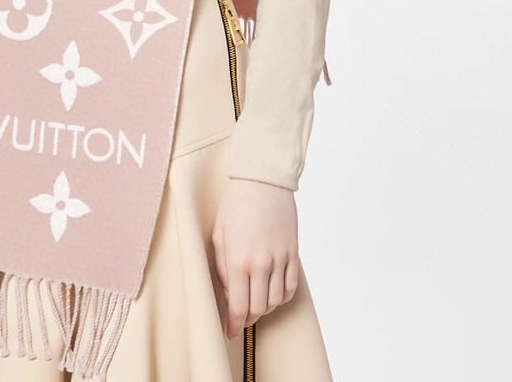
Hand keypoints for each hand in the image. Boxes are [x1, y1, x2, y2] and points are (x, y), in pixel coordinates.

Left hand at [212, 177, 300, 338]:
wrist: (262, 180)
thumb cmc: (235, 204)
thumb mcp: (218, 235)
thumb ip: (222, 267)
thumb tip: (228, 291)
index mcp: (238, 260)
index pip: (238, 306)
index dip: (233, 325)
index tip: (230, 332)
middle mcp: (261, 264)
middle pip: (258, 308)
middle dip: (247, 319)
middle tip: (240, 319)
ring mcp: (279, 259)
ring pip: (275, 301)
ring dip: (265, 308)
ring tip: (256, 304)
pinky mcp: (293, 252)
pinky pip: (290, 286)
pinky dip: (282, 297)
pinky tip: (273, 294)